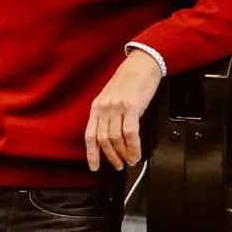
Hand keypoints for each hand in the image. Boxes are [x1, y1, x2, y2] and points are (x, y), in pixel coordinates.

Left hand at [85, 49, 162, 170]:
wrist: (141, 65)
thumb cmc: (128, 81)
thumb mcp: (111, 98)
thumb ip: (108, 115)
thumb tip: (111, 137)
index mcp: (97, 107)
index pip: (90, 135)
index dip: (92, 153)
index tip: (94, 166)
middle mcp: (104, 108)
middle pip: (103, 139)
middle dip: (111, 157)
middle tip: (118, 166)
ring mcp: (117, 108)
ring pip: (116, 138)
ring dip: (123, 154)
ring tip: (130, 161)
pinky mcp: (131, 107)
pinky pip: (130, 133)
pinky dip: (133, 147)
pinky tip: (137, 153)